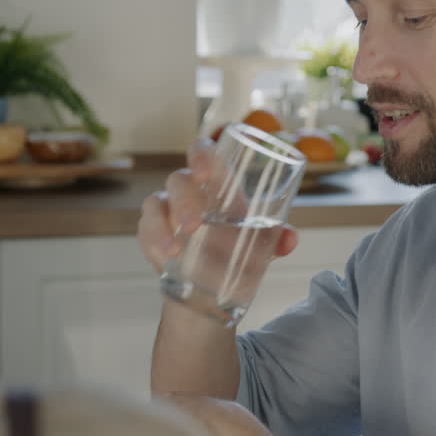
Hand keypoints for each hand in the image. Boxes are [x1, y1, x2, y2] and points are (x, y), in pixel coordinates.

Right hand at [138, 139, 298, 271]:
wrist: (213, 283)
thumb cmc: (236, 247)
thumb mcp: (258, 243)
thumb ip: (276, 239)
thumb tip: (290, 239)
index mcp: (215, 183)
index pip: (203, 152)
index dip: (200, 155)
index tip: (203, 172)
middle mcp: (188, 191)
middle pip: (178, 180)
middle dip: (184, 200)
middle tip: (194, 225)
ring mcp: (166, 212)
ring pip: (155, 205)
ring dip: (162, 226)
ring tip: (175, 250)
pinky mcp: (152, 235)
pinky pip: (145, 232)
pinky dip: (153, 243)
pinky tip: (164, 258)